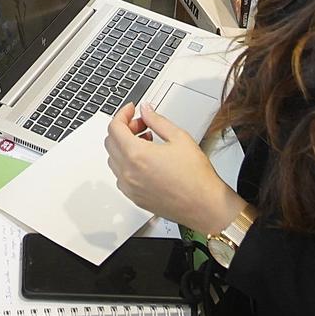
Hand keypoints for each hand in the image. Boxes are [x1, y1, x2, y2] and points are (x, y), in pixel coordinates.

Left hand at [104, 103, 241, 234]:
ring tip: (146, 142)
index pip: (115, 128)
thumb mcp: (179, 137)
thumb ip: (157, 120)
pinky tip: (145, 160)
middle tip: (142, 124)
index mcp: (137, 155)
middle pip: (110, 142)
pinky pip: (120, 176)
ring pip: (113, 159)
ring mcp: (129, 187)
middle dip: (124, 128)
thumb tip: (146, 110)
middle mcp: (128, 173)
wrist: (204, 204)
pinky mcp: (134, 198)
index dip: (122, 114)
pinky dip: (126, 163)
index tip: (131, 110)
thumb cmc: (196, 177)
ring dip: (124, 146)